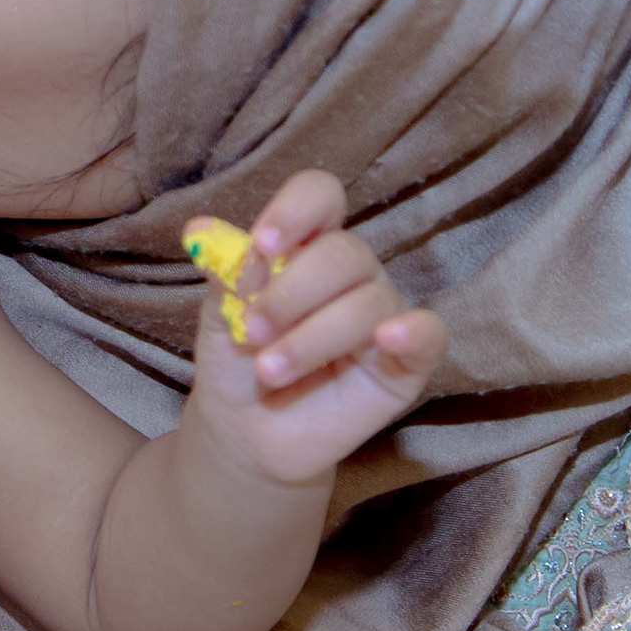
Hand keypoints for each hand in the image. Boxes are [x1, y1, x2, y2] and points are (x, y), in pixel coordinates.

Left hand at [185, 171, 444, 487]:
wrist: (247, 433)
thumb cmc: (236, 364)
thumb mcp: (220, 319)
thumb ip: (226, 277)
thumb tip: (201, 232)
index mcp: (307, 246)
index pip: (320, 197)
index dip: (296, 210)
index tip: (263, 244)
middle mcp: (352, 272)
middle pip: (344, 252)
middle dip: (291, 293)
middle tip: (251, 332)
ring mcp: (382, 314)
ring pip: (368, 301)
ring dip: (312, 337)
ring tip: (268, 371)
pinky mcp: (407, 361)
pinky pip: (430, 334)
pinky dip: (413, 331)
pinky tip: (387, 338)